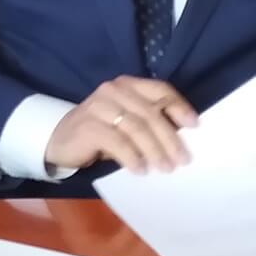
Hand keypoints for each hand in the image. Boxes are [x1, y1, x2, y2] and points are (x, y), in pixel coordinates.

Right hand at [45, 76, 197, 173]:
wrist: (60, 142)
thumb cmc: (100, 133)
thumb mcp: (126, 123)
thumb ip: (148, 122)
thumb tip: (181, 138)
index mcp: (127, 85)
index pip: (160, 90)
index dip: (179, 106)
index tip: (195, 126)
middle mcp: (113, 90)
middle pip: (150, 112)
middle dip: (169, 138)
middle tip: (181, 160)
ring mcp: (98, 106)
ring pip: (136, 127)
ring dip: (154, 150)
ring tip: (164, 168)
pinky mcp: (88, 125)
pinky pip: (117, 141)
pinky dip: (131, 157)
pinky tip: (139, 170)